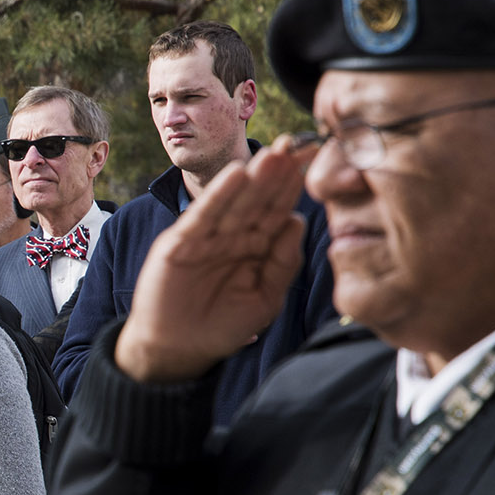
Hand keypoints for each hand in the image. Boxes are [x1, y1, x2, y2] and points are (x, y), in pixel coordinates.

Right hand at [116, 134, 309, 383]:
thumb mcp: (264, 298)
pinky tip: (235, 175)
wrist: (176, 349)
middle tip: (301, 144)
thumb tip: (298, 221)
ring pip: (235, 202)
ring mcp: (206, 237)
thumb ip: (282, 263)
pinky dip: (218, 195)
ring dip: (254, 177)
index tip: (318, 162)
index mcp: (255, 247)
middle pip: (259, 199)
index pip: (278, 210)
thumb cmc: (221, 326)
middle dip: (279, 173)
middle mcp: (232, 236)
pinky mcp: (180, 242)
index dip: (295, 187)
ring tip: (275, 153)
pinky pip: (203, 215)